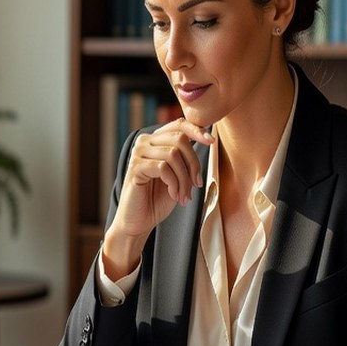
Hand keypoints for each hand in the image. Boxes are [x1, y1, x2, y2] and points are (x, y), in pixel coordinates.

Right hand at [101, 118, 212, 278]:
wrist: (139, 221)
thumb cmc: (158, 199)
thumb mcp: (178, 174)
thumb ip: (186, 157)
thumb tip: (206, 138)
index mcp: (155, 140)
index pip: (178, 124)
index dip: (197, 130)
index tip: (211, 142)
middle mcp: (145, 142)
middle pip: (179, 139)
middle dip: (194, 163)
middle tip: (197, 184)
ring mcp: (138, 154)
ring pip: (173, 154)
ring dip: (185, 179)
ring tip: (184, 195)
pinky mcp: (135, 168)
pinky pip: (163, 168)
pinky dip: (174, 183)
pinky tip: (174, 195)